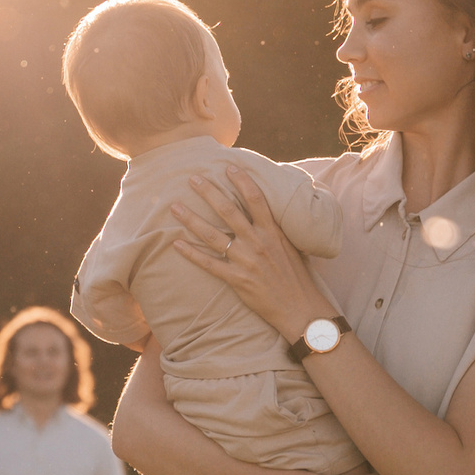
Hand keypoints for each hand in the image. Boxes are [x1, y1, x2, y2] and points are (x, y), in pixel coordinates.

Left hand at [170, 169, 333, 342]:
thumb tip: (266, 212)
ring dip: (191, 220)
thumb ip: (277, 229)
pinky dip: (191, 254)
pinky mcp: (237, 279)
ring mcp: (245, 261)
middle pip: (228, 211)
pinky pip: (209, 264)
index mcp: (273, 231)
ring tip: (175, 207)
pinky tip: (176, 244)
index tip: (228, 166)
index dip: (242, 180)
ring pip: (212, 236)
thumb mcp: (292, 246)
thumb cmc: (297, 276)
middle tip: (192, 178)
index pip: (256, 199)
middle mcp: (257, 242)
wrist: (300, 308)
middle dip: (208, 192)